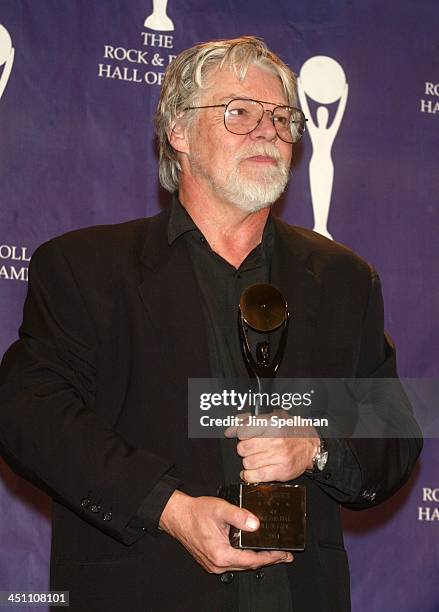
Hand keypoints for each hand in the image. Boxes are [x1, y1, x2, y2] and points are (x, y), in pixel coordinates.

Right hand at [159, 490, 292, 572]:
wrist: (178, 515)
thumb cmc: (196, 512)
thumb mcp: (220, 509)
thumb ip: (239, 516)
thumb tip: (256, 524)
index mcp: (221, 554)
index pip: (253, 560)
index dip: (270, 558)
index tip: (283, 555)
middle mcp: (217, 563)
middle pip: (249, 565)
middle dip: (268, 560)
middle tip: (283, 555)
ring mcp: (213, 564)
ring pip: (241, 565)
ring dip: (257, 559)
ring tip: (271, 553)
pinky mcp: (211, 560)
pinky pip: (233, 562)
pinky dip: (245, 558)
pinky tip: (251, 551)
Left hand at [224, 410, 319, 482]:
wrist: (310, 446)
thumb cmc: (290, 431)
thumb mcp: (272, 418)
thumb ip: (249, 420)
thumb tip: (230, 428)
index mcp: (272, 425)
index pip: (243, 431)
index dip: (241, 434)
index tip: (244, 436)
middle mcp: (276, 441)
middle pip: (243, 448)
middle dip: (244, 449)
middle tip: (250, 448)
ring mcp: (279, 457)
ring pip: (247, 462)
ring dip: (248, 461)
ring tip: (255, 458)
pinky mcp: (281, 471)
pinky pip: (255, 476)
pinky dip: (248, 475)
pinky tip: (250, 471)